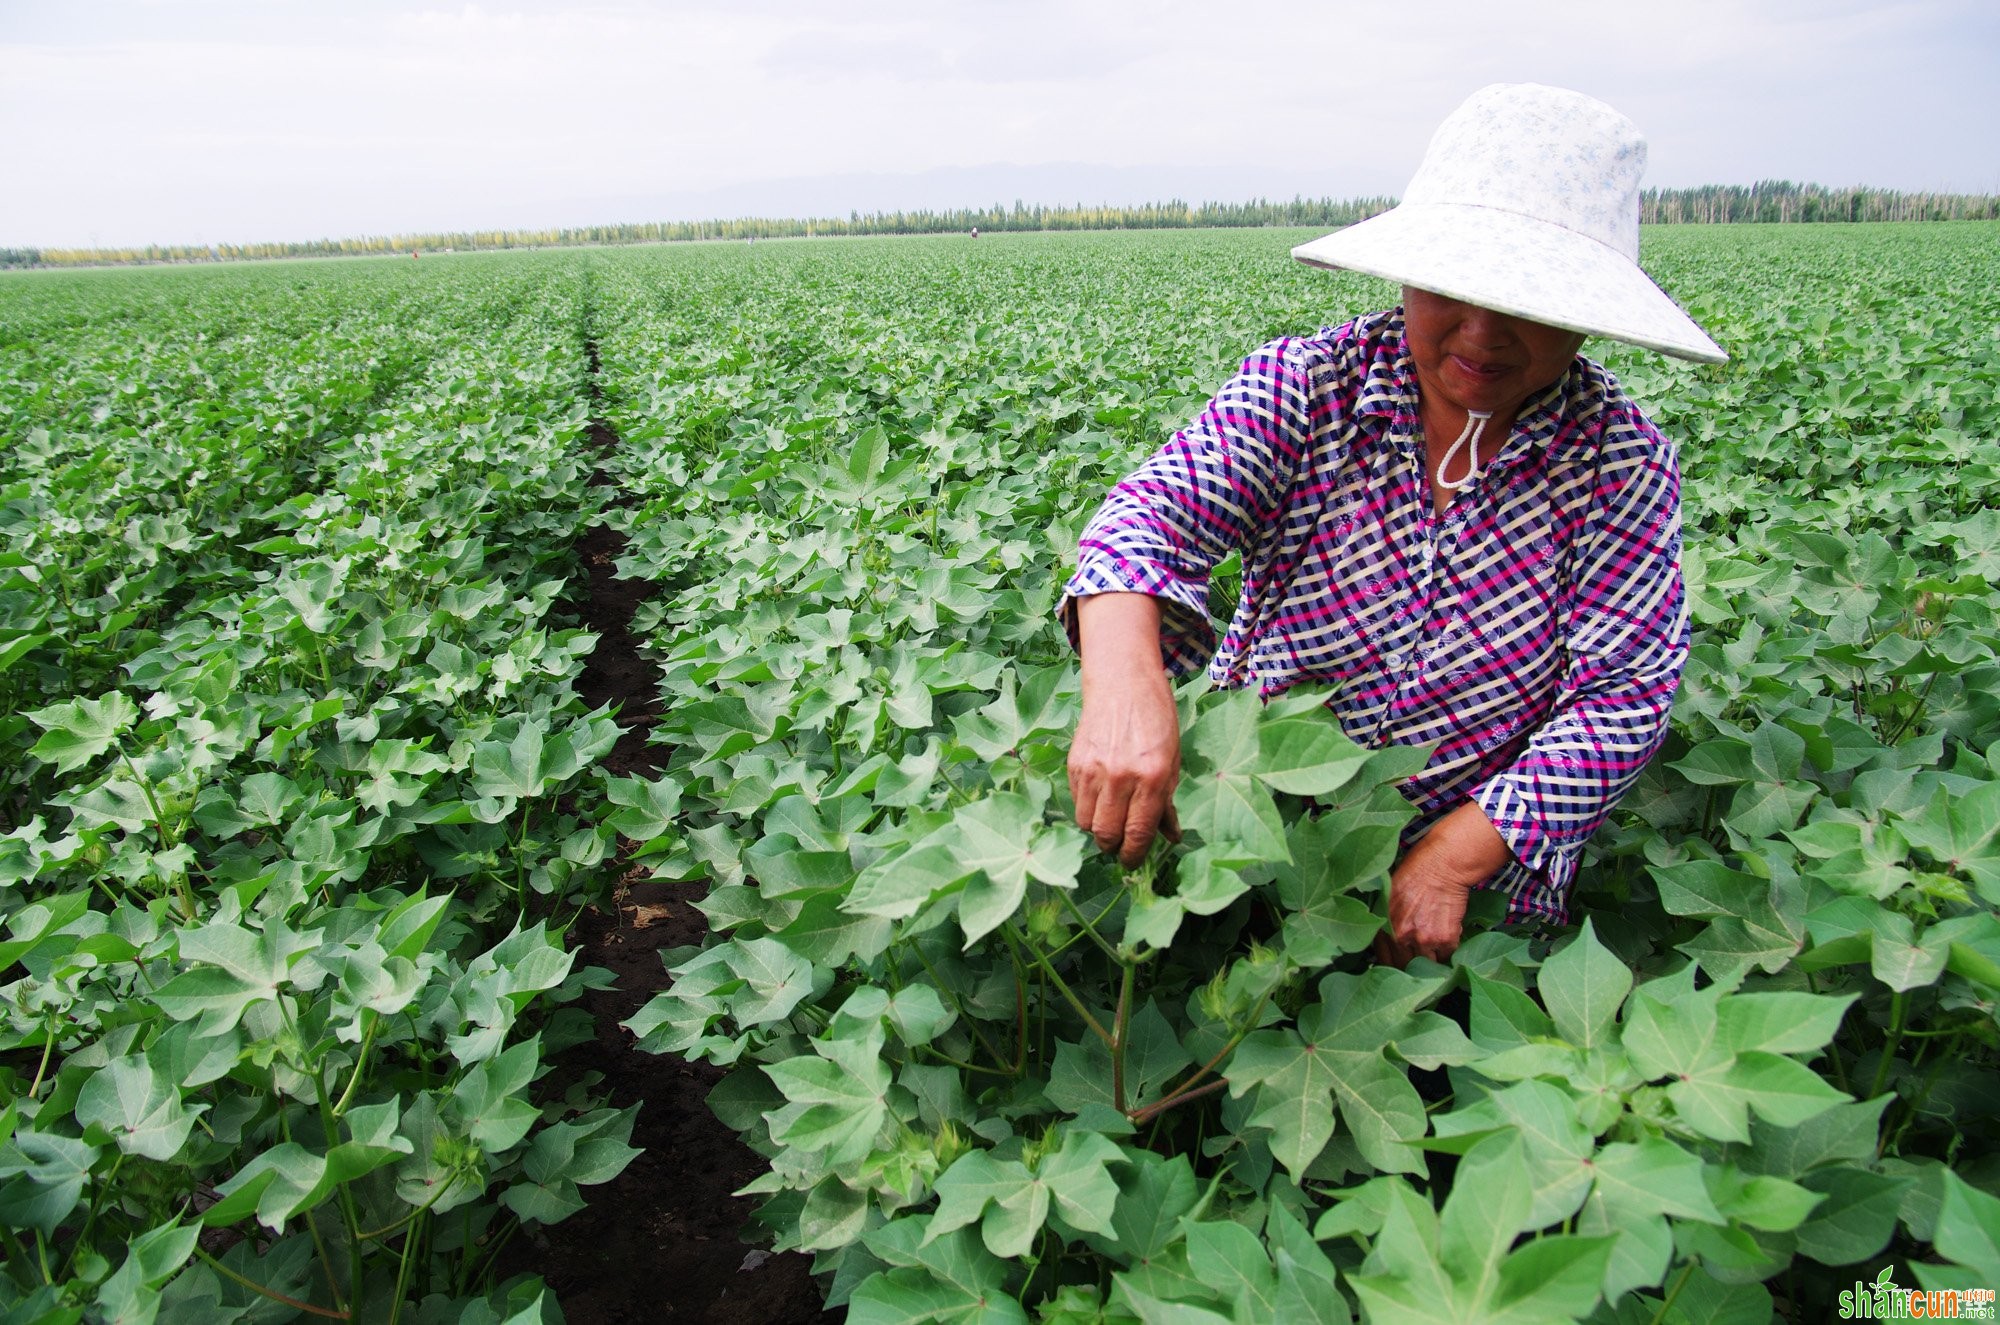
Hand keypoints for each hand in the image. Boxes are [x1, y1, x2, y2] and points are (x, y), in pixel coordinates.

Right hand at [1069, 595, 1182, 867]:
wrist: (1123, 684)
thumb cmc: (1157, 721)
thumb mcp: (1172, 762)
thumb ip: (1167, 802)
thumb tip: (1170, 837)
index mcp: (1152, 778)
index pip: (1137, 833)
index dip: (1134, 855)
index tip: (1133, 861)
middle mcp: (1121, 777)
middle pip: (1106, 834)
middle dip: (1113, 847)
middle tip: (1119, 845)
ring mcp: (1094, 770)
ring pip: (1086, 823)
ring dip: (1097, 829)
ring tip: (1108, 821)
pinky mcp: (1075, 763)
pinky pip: (1076, 802)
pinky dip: (1086, 809)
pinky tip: (1098, 799)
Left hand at [1375, 801, 1510, 966]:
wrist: (1442, 863)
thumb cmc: (1415, 871)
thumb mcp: (1388, 894)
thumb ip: (1385, 918)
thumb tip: (1385, 937)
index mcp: (1382, 925)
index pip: (1382, 958)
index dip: (1392, 963)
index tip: (1398, 963)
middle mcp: (1400, 936)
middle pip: (1405, 967)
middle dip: (1412, 966)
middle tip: (1418, 961)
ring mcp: (1423, 940)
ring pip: (1427, 965)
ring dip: (1432, 959)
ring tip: (1435, 950)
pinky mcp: (1445, 939)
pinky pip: (1447, 955)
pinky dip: (1448, 949)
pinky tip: (1448, 936)